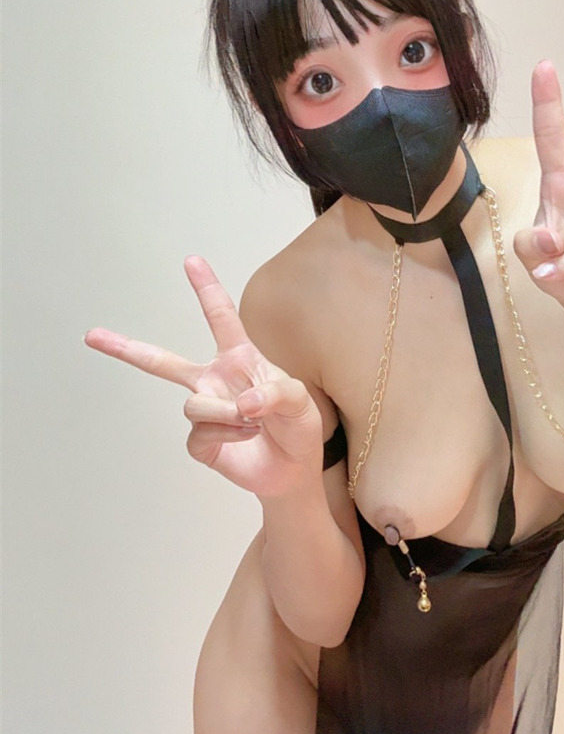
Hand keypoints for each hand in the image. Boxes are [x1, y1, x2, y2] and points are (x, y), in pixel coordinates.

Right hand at [84, 256, 322, 496]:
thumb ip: (277, 393)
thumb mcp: (301, 403)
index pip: (220, 318)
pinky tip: (245, 438)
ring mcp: (205, 411)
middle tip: (93, 336)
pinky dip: (228, 436)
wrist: (293, 472)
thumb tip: (242, 402)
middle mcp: (214, 381)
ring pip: (194, 405)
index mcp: (239, 359)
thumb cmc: (297, 428)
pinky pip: (199, 434)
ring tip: (254, 423)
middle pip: (163, 362)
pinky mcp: (201, 442)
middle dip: (127, 348)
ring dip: (227, 415)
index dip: (206, 288)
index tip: (191, 261)